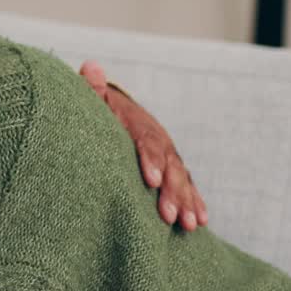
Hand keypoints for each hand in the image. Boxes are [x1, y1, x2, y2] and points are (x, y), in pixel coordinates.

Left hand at [80, 60, 208, 231]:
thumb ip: (92, 88)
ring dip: (185, 201)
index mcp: (138, 123)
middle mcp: (159, 138)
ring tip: (187, 225)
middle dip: (170, 191)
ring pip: (181, 178)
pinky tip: (200, 221)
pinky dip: (195, 202)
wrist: (115, 108)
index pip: (147, 140)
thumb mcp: (95, 98)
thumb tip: (90, 66)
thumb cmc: (99, 108)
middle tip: (166, 215)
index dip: (150, 160)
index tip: (149, 181)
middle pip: (168, 165)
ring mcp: (168, 154)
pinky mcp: (172, 168)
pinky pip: (187, 185)